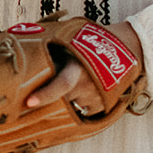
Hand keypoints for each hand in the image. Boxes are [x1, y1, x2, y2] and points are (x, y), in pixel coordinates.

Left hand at [24, 20, 143, 113]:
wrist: (125, 48)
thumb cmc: (93, 41)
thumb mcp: (72, 41)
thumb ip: (54, 50)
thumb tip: (27, 49)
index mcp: (78, 67)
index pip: (61, 84)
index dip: (45, 94)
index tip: (29, 102)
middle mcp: (87, 84)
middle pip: (60, 99)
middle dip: (52, 95)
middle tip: (50, 83)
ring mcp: (96, 97)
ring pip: (71, 106)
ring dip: (68, 98)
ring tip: (75, 80)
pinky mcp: (103, 106)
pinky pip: (84, 110)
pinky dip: (80, 102)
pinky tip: (84, 88)